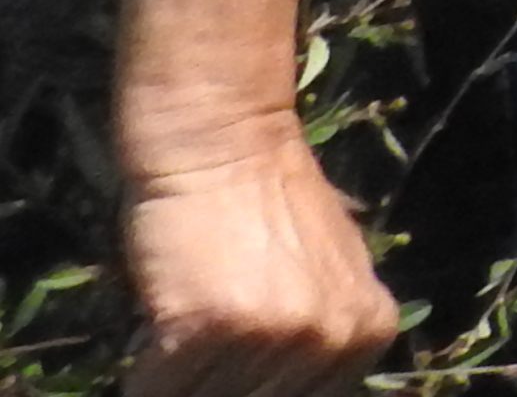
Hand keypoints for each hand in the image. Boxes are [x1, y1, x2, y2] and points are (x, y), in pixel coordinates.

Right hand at [120, 133, 399, 396]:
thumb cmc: (271, 205)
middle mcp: (331, 338)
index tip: (237, 376)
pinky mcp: (208, 328)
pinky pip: (163, 388)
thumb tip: (297, 385)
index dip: (259, 390)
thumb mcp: (329, 275)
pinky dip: (147, 378)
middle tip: (205, 361)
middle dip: (222, 387)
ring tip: (178, 350)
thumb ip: (323, 334)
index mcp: (369, 331)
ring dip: (184, 383)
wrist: (225, 145)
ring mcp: (273, 334)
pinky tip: (152, 344)